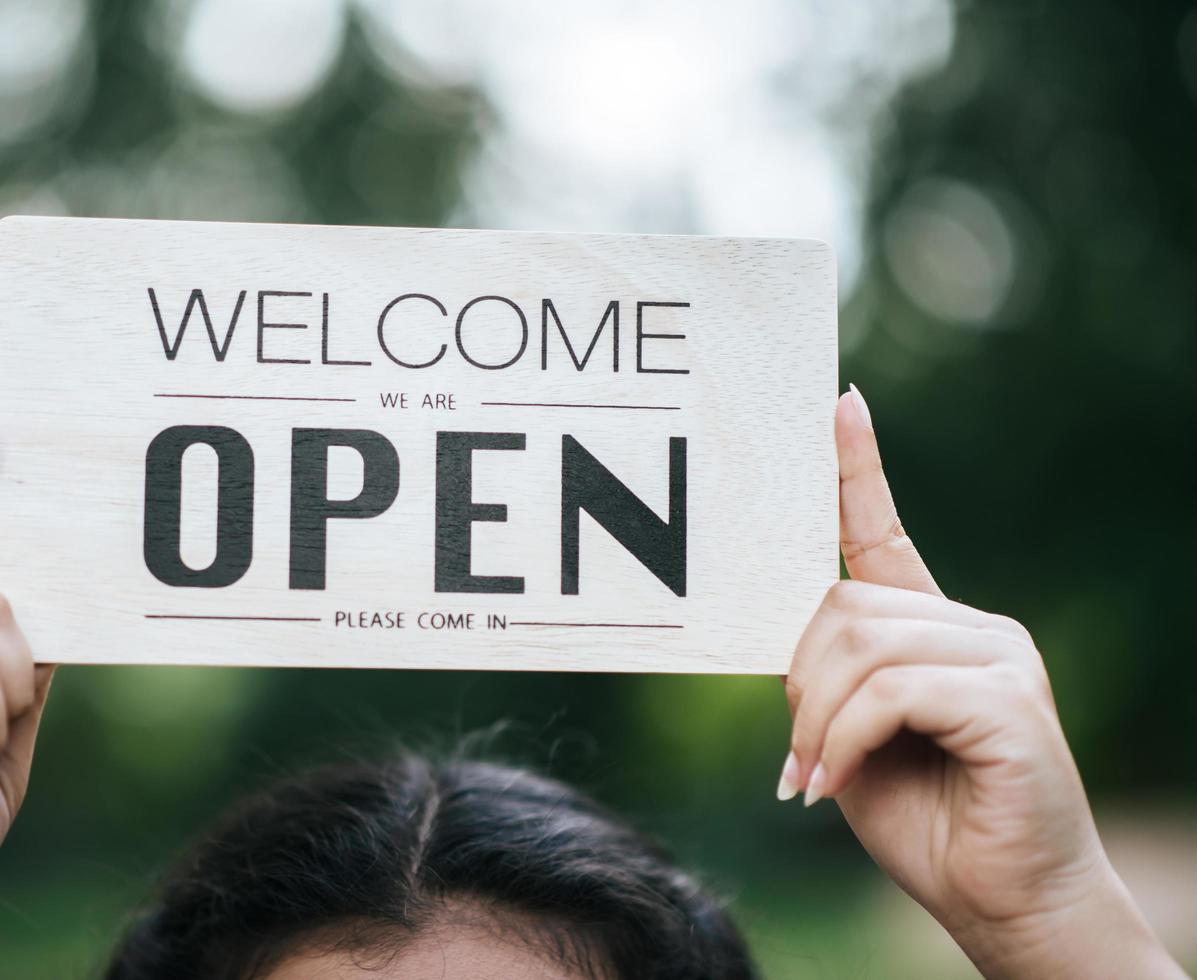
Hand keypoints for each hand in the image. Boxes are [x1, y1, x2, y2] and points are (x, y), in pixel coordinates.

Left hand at [778, 386, 1184, 978]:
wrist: (1007, 905)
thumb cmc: (927, 824)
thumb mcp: (854, 740)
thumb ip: (832, 682)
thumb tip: (791, 644)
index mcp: (935, 631)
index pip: (884, 533)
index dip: (856, 469)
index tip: (836, 403)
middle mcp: (974, 627)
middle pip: (843, 607)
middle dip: (801, 684)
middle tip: (798, 757)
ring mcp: (999, 656)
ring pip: (862, 646)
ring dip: (819, 720)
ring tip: (815, 776)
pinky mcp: (1007, 697)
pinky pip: (890, 689)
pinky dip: (844, 739)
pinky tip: (834, 783)